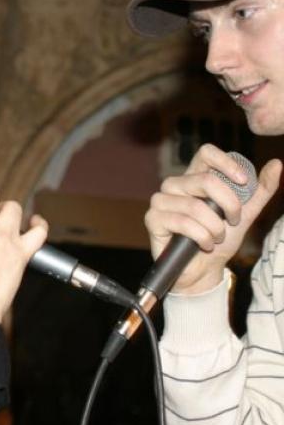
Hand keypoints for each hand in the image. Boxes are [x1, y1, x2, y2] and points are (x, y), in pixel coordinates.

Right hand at [144, 144, 281, 294]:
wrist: (205, 270)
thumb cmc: (220, 239)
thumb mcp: (245, 214)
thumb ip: (259, 191)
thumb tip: (276, 164)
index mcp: (195, 177)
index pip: (206, 153)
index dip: (226, 163)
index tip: (244, 182)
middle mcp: (175, 184)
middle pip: (205, 180)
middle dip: (229, 205)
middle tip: (233, 221)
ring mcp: (160, 200)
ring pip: (196, 206)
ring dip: (215, 228)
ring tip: (216, 238)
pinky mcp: (153, 218)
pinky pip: (183, 222)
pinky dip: (201, 237)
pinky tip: (204, 244)